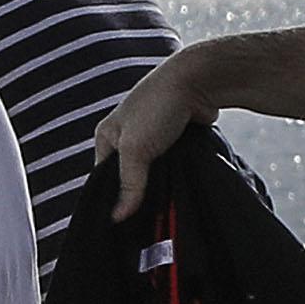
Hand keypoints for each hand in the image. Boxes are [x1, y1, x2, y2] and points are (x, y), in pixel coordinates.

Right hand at [97, 49, 212, 219]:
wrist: (200, 81)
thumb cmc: (159, 107)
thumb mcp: (136, 149)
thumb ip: (129, 183)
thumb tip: (118, 217)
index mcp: (107, 137)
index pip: (104, 177)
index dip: (114, 197)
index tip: (125, 222)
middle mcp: (128, 137)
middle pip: (131, 176)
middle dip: (141, 192)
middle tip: (150, 218)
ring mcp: (153, 138)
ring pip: (155, 172)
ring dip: (162, 183)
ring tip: (167, 206)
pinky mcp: (177, 139)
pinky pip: (174, 164)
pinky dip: (178, 173)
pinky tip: (182, 189)